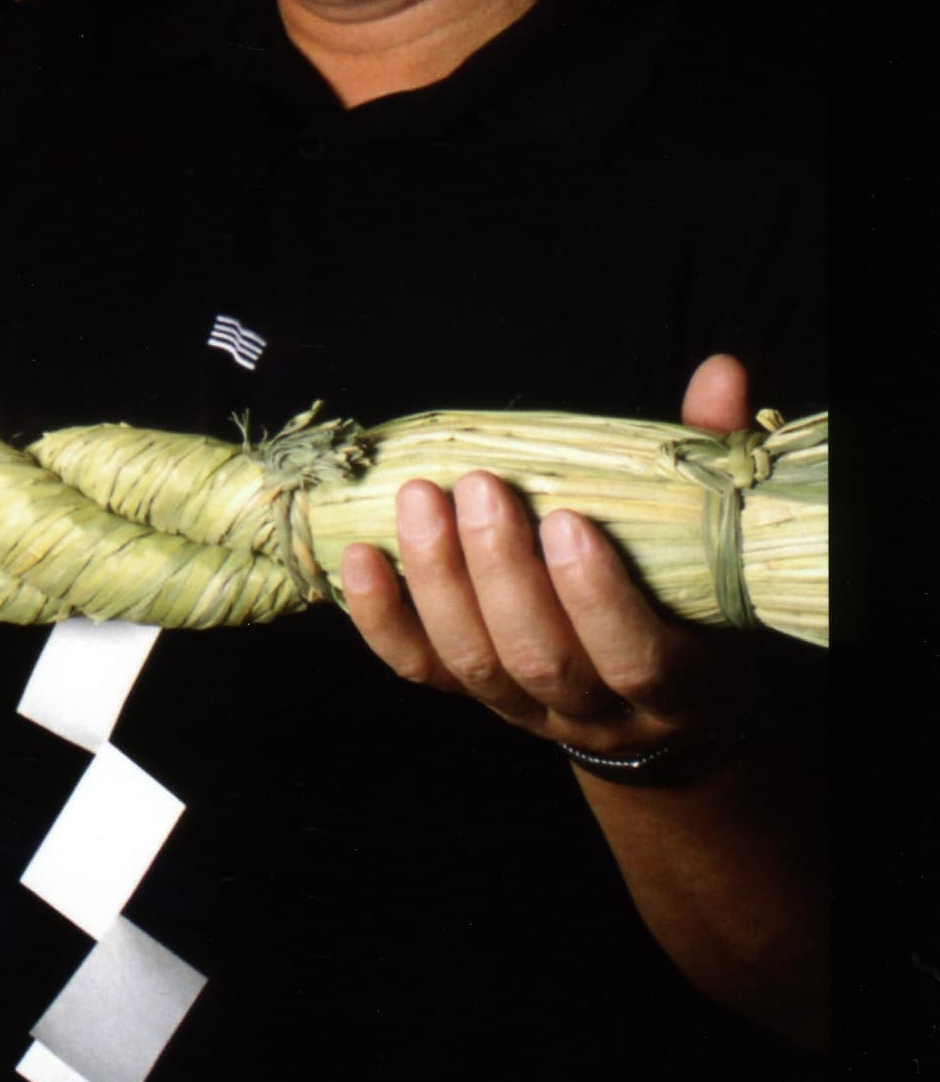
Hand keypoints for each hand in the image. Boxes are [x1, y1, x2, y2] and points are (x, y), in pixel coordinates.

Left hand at [341, 354, 760, 757]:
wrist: (661, 708)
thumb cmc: (692, 605)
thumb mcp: (717, 549)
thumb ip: (711, 463)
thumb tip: (722, 371)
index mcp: (677, 684)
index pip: (634, 659)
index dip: (596, 598)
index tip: (567, 521)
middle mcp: (597, 710)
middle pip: (539, 656)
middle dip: (500, 570)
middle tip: (479, 489)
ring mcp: (527, 709)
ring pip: (473, 662)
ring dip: (439, 579)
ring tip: (418, 499)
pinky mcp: (473, 697)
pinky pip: (418, 669)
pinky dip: (382, 618)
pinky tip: (358, 556)